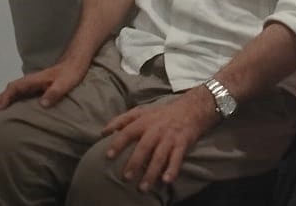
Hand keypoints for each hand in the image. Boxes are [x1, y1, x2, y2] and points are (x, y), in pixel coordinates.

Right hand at [0, 58, 90, 111]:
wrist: (74, 64)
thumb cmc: (70, 74)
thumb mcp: (64, 84)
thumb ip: (54, 93)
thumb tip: (42, 104)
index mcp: (32, 80)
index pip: (14, 89)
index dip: (6, 98)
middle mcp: (28, 82)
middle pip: (7, 91)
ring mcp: (30, 85)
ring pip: (10, 93)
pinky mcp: (33, 88)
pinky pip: (16, 96)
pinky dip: (8, 102)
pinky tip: (6, 111)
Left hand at [101, 87, 220, 192]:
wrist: (192, 108)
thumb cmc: (162, 113)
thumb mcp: (142, 111)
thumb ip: (122, 120)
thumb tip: (103, 132)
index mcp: (144, 121)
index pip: (128, 132)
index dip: (118, 143)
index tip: (108, 156)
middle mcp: (156, 130)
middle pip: (143, 147)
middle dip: (134, 163)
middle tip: (126, 178)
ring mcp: (170, 137)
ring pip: (159, 157)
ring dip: (151, 173)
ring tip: (143, 188)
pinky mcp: (182, 144)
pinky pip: (177, 158)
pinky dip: (172, 170)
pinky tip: (166, 181)